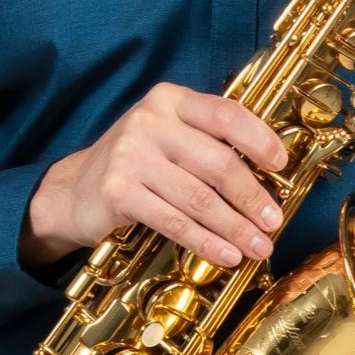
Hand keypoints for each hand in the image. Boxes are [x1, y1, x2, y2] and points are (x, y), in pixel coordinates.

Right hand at [20, 82, 288, 270]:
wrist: (73, 190)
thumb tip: (268, 175)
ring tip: (258, 246)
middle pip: (218, 163)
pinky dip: (205, 242)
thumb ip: (208, 142)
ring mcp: (131, 155)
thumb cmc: (136, 164)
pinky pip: (174, 222)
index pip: (227, 114)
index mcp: (169, 99)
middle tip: (273, 222)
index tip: (281, 165)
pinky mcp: (119, 191)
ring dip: (235, 227)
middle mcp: (149, 120)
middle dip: (253, 198)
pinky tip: (226, 254)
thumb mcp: (168, 136)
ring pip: (199, 198)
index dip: (260, 140)